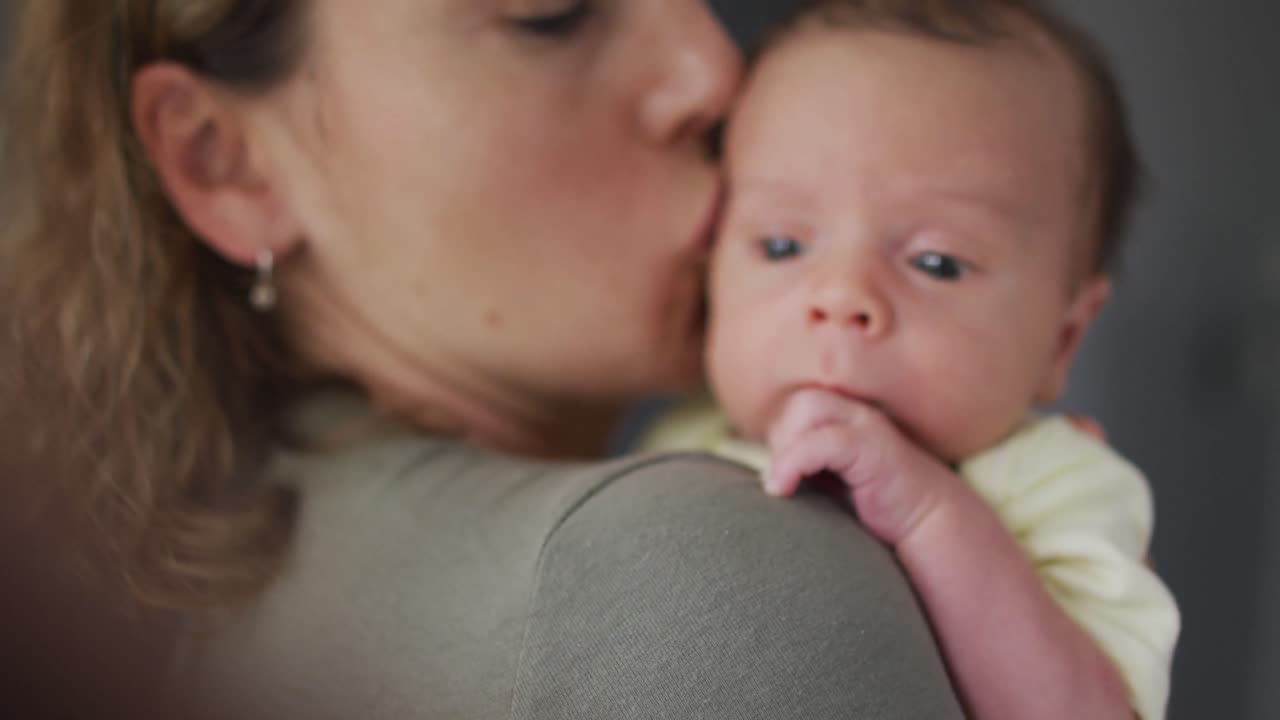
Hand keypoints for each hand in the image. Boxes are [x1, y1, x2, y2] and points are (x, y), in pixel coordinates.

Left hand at [764, 387, 964, 546]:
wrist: (927, 524)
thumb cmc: (877, 507)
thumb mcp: (833, 482)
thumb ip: (805, 467)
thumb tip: (763, 475)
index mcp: (847, 418)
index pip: (797, 405)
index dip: (779, 435)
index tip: (780, 474)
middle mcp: (857, 415)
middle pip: (799, 401)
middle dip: (779, 438)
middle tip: (783, 479)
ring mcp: (867, 428)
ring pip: (807, 409)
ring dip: (784, 447)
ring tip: (783, 484)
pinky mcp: (874, 449)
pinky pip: (820, 441)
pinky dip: (792, 463)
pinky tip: (784, 489)